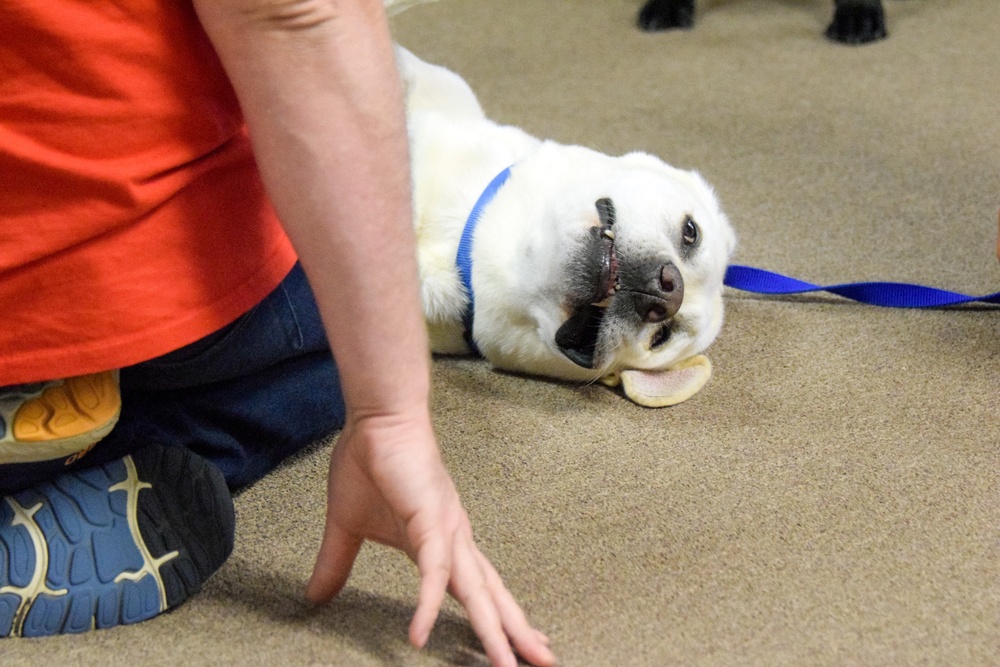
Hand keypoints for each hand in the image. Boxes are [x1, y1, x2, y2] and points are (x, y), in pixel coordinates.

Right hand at [305, 411, 556, 666]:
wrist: (376, 419)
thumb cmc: (369, 463)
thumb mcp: (347, 527)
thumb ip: (337, 564)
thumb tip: (315, 597)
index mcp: (443, 542)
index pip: (479, 589)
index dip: (501, 617)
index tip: (523, 645)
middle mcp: (455, 541)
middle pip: (491, 597)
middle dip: (517, 633)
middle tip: (546, 665)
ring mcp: (447, 531)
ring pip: (475, 592)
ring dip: (493, 631)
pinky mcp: (429, 521)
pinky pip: (431, 571)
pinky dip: (424, 604)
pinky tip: (416, 635)